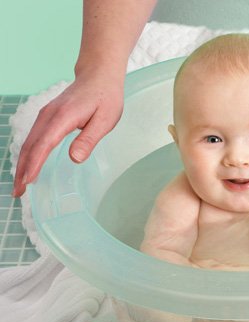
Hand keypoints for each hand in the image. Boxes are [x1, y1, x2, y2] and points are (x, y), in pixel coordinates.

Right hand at [12, 72, 123, 196]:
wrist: (98, 76)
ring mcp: (46, 115)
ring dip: (22, 163)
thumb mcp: (105, 121)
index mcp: (63, 118)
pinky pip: (34, 138)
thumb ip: (88, 140)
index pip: (43, 145)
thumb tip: (74, 159)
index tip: (27, 182)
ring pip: (29, 142)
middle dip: (22, 170)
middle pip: (30, 146)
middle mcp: (49, 116)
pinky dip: (28, 154)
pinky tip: (27, 165)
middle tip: (18, 192)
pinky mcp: (48, 117)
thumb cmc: (105, 98)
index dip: (34, 165)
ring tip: (20, 184)